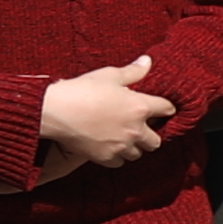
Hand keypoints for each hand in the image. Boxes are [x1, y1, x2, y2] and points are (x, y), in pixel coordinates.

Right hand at [35, 61, 174, 177]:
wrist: (55, 111)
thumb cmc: (83, 89)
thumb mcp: (109, 75)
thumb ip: (133, 71)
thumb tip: (147, 61)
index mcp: (140, 107)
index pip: (167, 109)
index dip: (165, 107)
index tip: (162, 108)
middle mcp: (135, 130)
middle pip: (156, 141)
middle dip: (151, 135)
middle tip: (140, 127)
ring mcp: (120, 146)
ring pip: (137, 154)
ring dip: (133, 147)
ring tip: (123, 137)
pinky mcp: (105, 157)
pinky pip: (119, 162)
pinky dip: (116, 156)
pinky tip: (109, 146)